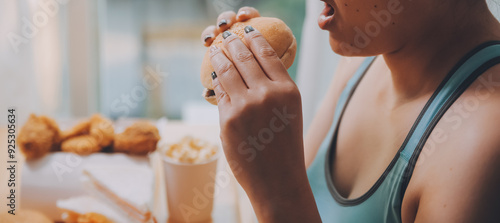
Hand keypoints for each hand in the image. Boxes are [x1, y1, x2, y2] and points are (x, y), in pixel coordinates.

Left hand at [202, 7, 320, 222]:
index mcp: (288, 90)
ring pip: (227, 71)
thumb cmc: (285, 146)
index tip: (246, 31)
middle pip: (244, 58)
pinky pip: (220, 94)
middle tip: (226, 37)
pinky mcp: (227, 119)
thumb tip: (250, 66)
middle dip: (232, 43)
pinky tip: (214, 76)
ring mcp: (246, 106)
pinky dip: (216, 82)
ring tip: (214, 50)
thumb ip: (274, 88)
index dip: (254, 38)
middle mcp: (267, 94)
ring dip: (218, 57)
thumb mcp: (290, 112)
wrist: (278, 179)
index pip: (267, 54)